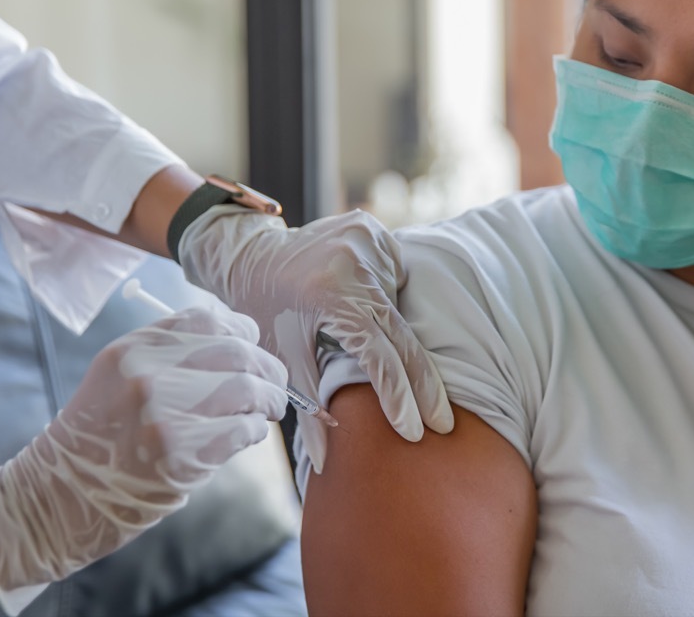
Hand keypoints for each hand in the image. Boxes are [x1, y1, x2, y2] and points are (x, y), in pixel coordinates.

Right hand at [0, 306, 287, 593]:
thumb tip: (245, 342)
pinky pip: (242, 430)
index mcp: (133, 348)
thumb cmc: (102, 436)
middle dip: (268, 368)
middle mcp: (146, 374)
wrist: (60, 495)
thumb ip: (173, 354)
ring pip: (247, 389)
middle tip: (275, 386)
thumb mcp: (120, 376)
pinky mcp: (178, 455)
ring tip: (269, 410)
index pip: (210, 319)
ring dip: (270, 399)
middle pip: (237, 353)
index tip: (254, 348)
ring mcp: (162, 415)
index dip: (244, 333)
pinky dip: (254, 431)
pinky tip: (247, 435)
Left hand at [176, 206, 453, 470]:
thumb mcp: (282, 359)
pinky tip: (367, 302)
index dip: (400, 398)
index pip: (380, 357)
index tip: (416, 431)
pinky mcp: (374, 230)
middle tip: (444, 423)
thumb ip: (309, 408)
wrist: (249, 254)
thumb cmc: (264, 311)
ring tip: (365, 337)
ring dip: (399, 334)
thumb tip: (322, 464)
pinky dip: (390, 298)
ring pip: (401, 306)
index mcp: (332, 297)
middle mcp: (356, 265)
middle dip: (425, 385)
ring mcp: (369, 241)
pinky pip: (397, 277)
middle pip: (405, 336)